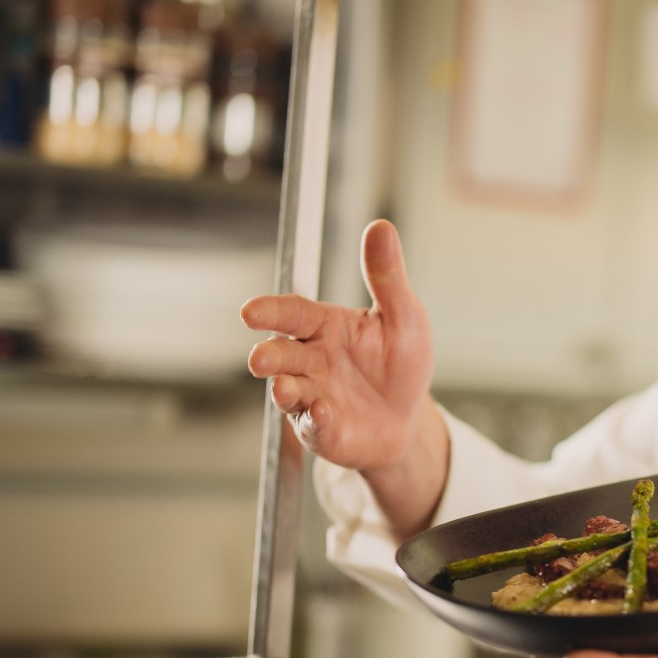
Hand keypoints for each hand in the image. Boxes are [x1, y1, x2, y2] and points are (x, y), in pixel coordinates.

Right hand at [241, 220, 434, 474]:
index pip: (291, 314)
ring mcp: (312, 397)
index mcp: (324, 327)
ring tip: (285, 389)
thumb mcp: (404, 317)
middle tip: (259, 359)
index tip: (249, 312)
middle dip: (267, 356)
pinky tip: (326, 413)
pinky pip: (315, 427)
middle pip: (280, 355)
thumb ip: (387, 278)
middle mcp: (310, 361)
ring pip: (288, 393)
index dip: (270, 312)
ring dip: (284, 391)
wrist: (407, 417)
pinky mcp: (323, 431)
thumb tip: (381, 227)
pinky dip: (318, 421)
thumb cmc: (400, 362)